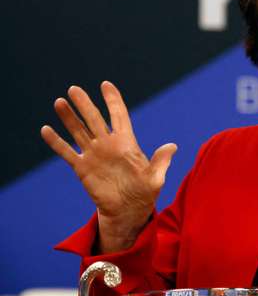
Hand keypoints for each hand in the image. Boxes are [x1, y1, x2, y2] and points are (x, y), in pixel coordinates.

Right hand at [40, 82, 176, 252]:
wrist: (128, 211)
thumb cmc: (145, 193)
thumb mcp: (156, 178)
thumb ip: (160, 162)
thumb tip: (172, 146)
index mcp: (127, 143)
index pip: (119, 116)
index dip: (113, 100)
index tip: (105, 85)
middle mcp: (108, 144)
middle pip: (94, 119)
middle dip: (85, 104)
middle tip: (74, 88)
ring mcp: (94, 155)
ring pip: (79, 132)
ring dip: (69, 118)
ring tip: (59, 102)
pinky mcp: (82, 168)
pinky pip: (67, 153)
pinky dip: (57, 142)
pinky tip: (46, 130)